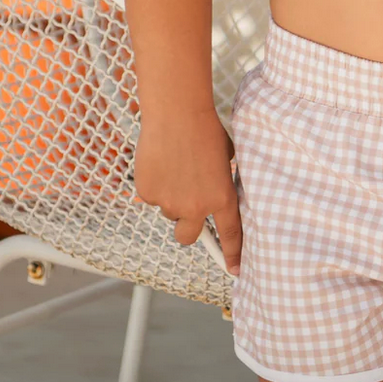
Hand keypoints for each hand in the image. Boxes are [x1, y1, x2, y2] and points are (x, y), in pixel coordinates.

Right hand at [133, 107, 241, 276]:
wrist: (177, 112)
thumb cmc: (205, 128)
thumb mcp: (226, 158)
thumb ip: (222, 181)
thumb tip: (216, 193)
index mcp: (221, 196)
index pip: (231, 234)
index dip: (232, 254)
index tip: (234, 269)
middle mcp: (196, 206)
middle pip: (189, 236)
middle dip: (188, 227)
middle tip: (188, 205)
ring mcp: (170, 202)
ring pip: (169, 211)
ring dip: (172, 197)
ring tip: (176, 165)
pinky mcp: (149, 193)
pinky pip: (152, 196)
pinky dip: (156, 183)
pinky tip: (161, 160)